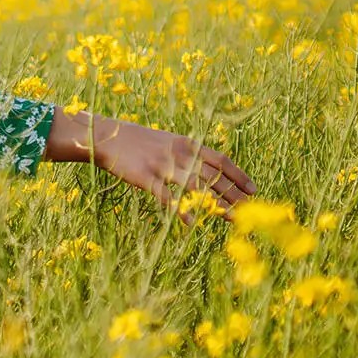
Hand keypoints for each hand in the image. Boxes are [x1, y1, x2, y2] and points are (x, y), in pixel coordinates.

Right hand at [45, 108, 255, 224]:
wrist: (104, 136)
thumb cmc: (135, 140)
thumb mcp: (165, 141)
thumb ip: (185, 153)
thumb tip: (208, 168)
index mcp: (186, 143)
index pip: (220, 160)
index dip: (239, 176)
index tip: (254, 190)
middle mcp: (178, 154)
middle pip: (214, 176)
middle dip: (235, 195)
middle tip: (251, 211)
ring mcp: (162, 165)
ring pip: (197, 187)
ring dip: (216, 204)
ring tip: (232, 218)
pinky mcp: (145, 178)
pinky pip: (167, 197)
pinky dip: (181, 209)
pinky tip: (193, 222)